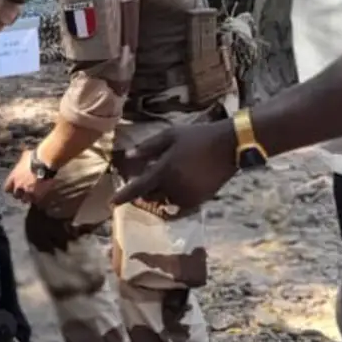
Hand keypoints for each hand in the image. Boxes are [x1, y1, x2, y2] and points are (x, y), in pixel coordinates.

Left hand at [3, 149, 53, 204]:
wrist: (44, 162)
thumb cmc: (34, 157)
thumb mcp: (25, 156)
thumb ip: (22, 160)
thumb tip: (24, 155)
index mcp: (13, 177)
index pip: (6, 188)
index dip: (11, 188)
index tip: (15, 187)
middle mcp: (18, 186)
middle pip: (15, 195)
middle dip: (20, 194)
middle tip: (25, 192)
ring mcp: (27, 191)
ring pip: (24, 200)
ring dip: (28, 198)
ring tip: (32, 196)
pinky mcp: (36, 195)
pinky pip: (34, 201)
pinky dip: (36, 199)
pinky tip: (39, 195)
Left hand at [111, 119, 237, 209]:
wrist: (228, 146)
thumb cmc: (197, 137)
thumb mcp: (170, 135)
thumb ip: (148, 147)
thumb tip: (129, 156)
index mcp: (164, 170)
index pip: (138, 188)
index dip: (123, 196)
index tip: (112, 203)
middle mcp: (174, 187)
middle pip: (150, 196)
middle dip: (144, 191)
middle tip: (146, 177)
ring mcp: (188, 196)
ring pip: (165, 201)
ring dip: (160, 194)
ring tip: (165, 177)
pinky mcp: (200, 200)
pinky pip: (180, 205)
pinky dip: (174, 199)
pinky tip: (177, 185)